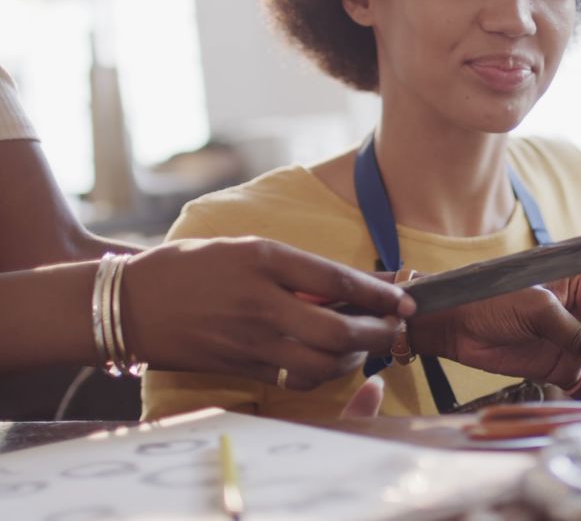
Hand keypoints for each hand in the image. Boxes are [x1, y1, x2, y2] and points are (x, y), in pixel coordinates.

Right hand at [122, 237, 414, 389]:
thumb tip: (350, 282)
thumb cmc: (189, 268)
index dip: (379, 292)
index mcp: (262, 260)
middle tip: (395, 327)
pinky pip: (296, 378)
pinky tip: (333, 360)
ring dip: (355, 357)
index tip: (405, 297)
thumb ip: (295, 266)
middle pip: (338, 330)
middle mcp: (260, 302)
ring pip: (322, 362)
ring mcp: (251, 340)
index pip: (337, 280)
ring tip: (367, 344)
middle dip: (378, 332)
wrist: (129, 305)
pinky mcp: (242, 368)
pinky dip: (324, 373)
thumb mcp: (243, 248)